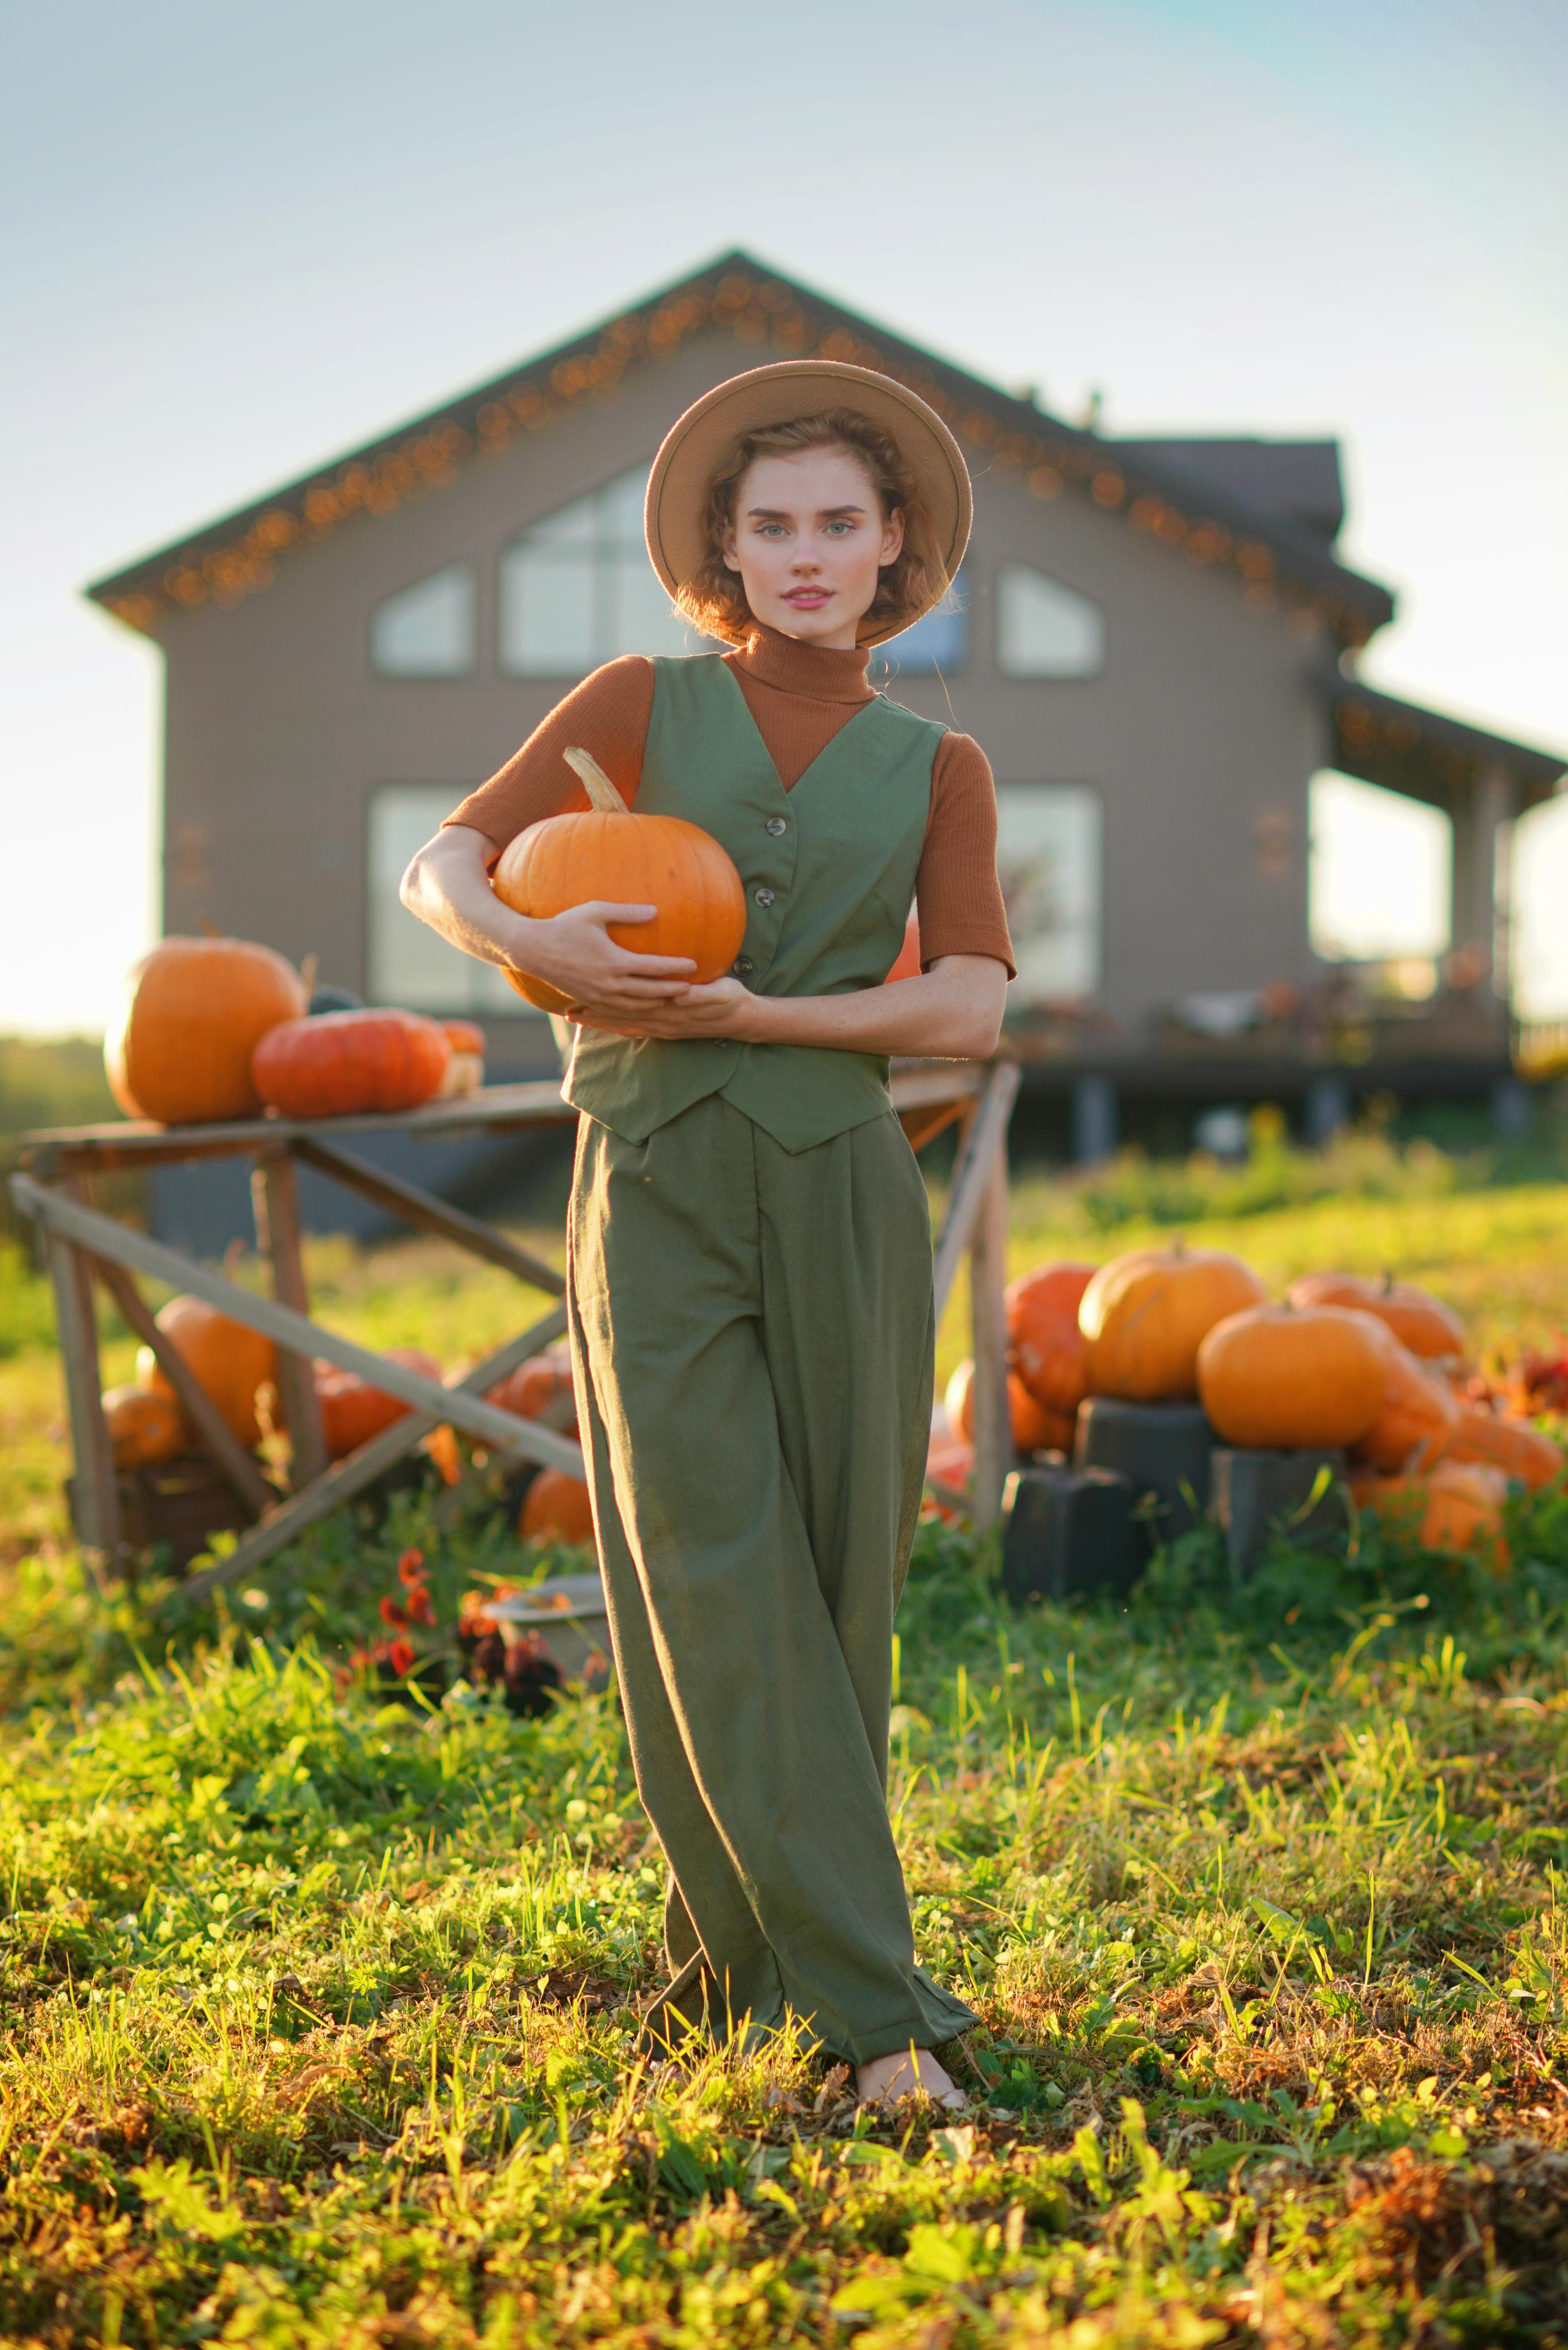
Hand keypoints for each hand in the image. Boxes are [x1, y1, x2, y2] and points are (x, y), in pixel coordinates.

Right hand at [517, 901, 696, 1013]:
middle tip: (693, 988)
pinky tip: (647, 1006)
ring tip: (674, 998)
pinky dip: (637, 1010)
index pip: (654, 968)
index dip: (676, 967)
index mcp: (615, 962)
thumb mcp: (595, 912)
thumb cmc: (565, 925)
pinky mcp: (591, 1001)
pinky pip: (620, 1010)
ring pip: (638, 1005)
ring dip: (658, 1002)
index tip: (694, 965)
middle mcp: (610, 984)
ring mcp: (600, 996)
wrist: (533, 950)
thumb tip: (655, 911)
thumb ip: (627, 912)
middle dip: (673, 990)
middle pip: (651, 992)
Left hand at [569, 976, 759, 1040]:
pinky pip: (637, 1030)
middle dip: (594, 1015)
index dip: (606, 1004)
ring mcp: (663, 1029)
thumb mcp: (719, 993)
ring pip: (626, 1026)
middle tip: (567, 1011)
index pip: (631, 1008)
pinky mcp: (667, 1030)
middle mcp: (662, 1023)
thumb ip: (700, 995)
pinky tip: (607, 1025)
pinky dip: (619, 1028)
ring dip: (602, 1023)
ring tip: (577, 1018)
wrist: (741, 1019)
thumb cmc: (730, 1000)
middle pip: (621, 1020)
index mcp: (670, 1011)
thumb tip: (680, 993)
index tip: (583, 998)